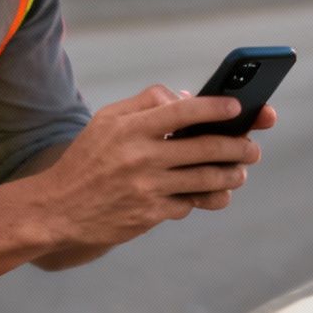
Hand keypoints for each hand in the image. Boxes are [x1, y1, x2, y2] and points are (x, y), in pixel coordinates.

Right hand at [28, 85, 270, 248]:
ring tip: (239, 172)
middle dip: (238, 146)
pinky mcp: (150, 215)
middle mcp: (141, 157)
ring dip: (231, 175)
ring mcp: (147, 188)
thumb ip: (145, 103)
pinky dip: (203, 198)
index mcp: (131, 128)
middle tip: (253, 147)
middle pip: (205, 147)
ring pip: (205, 180)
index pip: (183, 111)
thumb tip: (184, 97)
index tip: (238, 107)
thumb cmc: (88, 160)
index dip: (216, 108)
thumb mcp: (107, 121)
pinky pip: (188, 204)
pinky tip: (212, 194)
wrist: (59, 209)